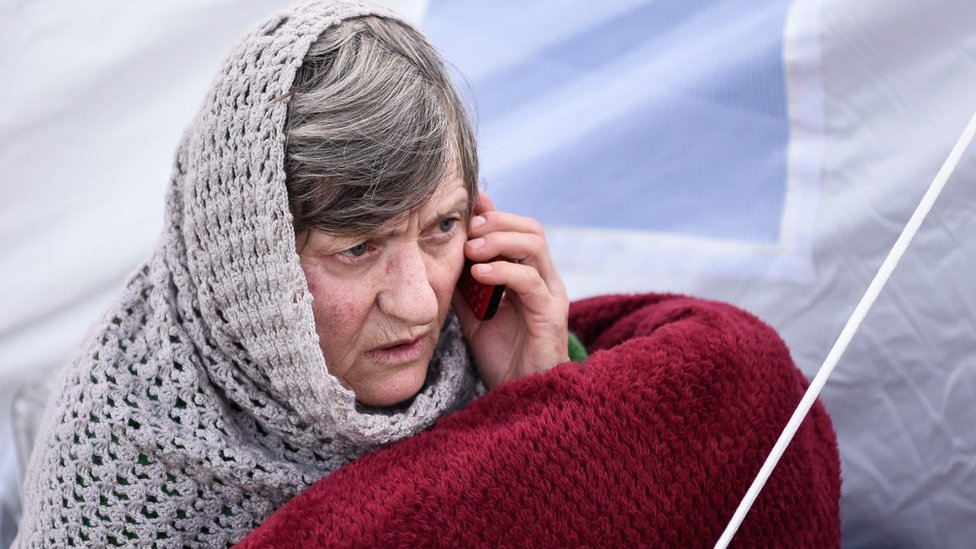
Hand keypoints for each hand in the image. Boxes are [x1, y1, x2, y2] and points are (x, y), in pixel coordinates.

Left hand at [452, 191, 569, 389]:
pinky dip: (504, 271)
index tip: (465, 207)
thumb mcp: (473, 311)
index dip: (493, 214)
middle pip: (531, 229)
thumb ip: (463, 282)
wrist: (519, 396)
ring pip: (534, 247)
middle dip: (497, 222)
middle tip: (467, 229)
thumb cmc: (500, 355)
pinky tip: (479, 274)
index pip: (518, 229)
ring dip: (499, 240)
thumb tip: (441, 253)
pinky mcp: (551, 315)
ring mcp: (551, 295)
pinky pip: (531, 282)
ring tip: (471, 249)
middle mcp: (545, 279)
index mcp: (529, 274)